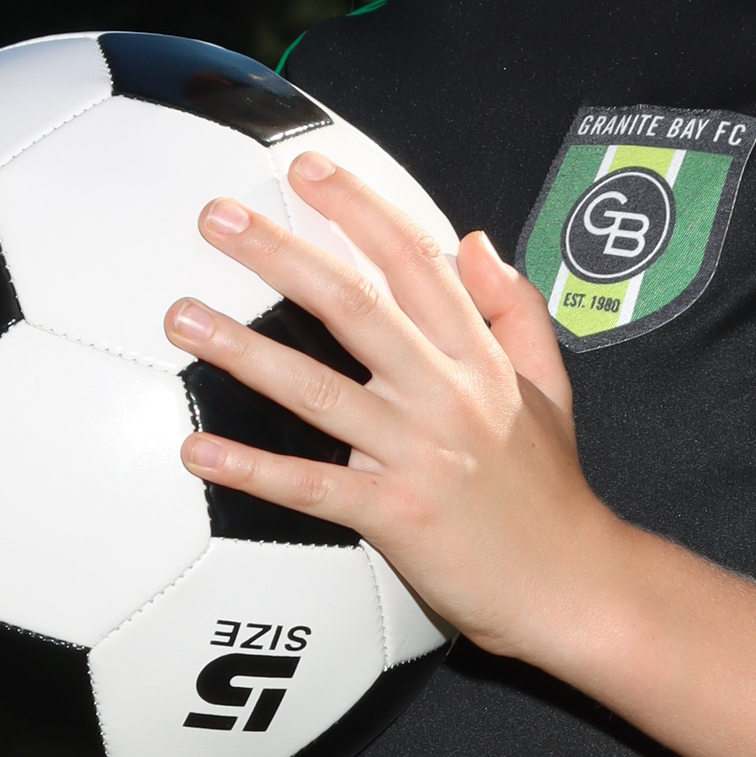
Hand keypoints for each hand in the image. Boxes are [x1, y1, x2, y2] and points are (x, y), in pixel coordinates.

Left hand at [163, 151, 625, 660]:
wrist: (574, 586)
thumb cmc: (552, 491)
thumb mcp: (551, 387)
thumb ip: (517, 309)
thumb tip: (475, 241)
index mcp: (478, 357)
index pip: (415, 262)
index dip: (360, 209)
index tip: (310, 170)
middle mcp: (445, 393)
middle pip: (354, 305)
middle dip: (283, 254)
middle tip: (218, 217)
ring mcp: (418, 453)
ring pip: (319, 390)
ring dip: (244, 350)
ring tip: (181, 317)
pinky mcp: (395, 517)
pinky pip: (311, 488)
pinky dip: (253, 469)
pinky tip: (198, 449)